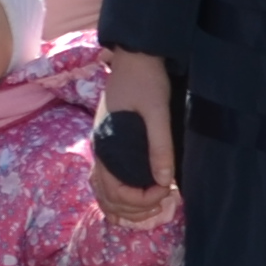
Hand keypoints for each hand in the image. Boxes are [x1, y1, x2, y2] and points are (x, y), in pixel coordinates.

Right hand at [93, 51, 177, 219]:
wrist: (136, 55)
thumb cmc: (146, 80)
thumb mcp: (158, 111)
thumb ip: (160, 146)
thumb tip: (165, 181)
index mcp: (107, 145)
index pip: (115, 191)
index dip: (141, 200)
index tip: (166, 192)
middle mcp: (100, 151)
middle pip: (107, 198)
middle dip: (135, 210)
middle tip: (163, 203)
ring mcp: (104, 148)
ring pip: (105, 192)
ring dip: (127, 206)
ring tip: (154, 205)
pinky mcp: (111, 143)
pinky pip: (109, 180)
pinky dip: (122, 194)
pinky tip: (141, 193)